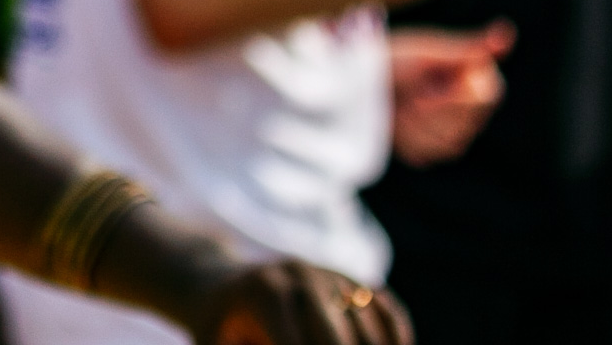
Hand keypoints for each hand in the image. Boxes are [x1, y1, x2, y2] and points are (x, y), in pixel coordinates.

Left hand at [199, 259, 409, 344]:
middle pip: (341, 337)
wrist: (217, 279)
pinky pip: (387, 310)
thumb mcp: (216, 344)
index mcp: (265, 291)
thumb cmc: (216, 326)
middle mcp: (301, 274)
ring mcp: (328, 273)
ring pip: (370, 325)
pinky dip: (396, 334)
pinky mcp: (349, 279)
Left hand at [388, 23, 511, 165]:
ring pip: (450, 142)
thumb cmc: (386, 59)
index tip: (425, 81)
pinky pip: (429, 154)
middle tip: (409, 92)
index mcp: (469, 78)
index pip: (487, 95)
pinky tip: (395, 122)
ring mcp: (448, 131)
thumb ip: (467, 48)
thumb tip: (506, 31)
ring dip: (418, 122)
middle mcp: (465, 108)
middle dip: (434, 106)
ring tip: (400, 104)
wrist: (347, 81)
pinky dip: (408, 138)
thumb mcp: (424, 51)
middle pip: (469, 122)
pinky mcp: (426, 150)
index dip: (456, 92)